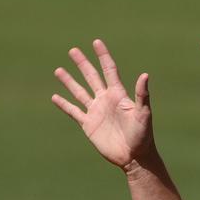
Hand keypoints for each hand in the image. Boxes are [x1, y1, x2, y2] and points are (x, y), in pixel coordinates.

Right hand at [52, 39, 153, 168]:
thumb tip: (145, 75)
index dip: (103, 56)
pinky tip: (55, 97)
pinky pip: (74, 112)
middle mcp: (105, 101)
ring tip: (59, 70)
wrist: (134, 157)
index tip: (96, 42)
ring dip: (69, 81)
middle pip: (91, 77)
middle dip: (83, 64)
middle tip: (73, 50)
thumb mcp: (143, 114)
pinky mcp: (89, 125)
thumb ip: (142, 95)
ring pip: (79, 92)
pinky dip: (64, 104)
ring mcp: (96, 112)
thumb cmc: (143, 136)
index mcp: (118, 95)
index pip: (109, 70)